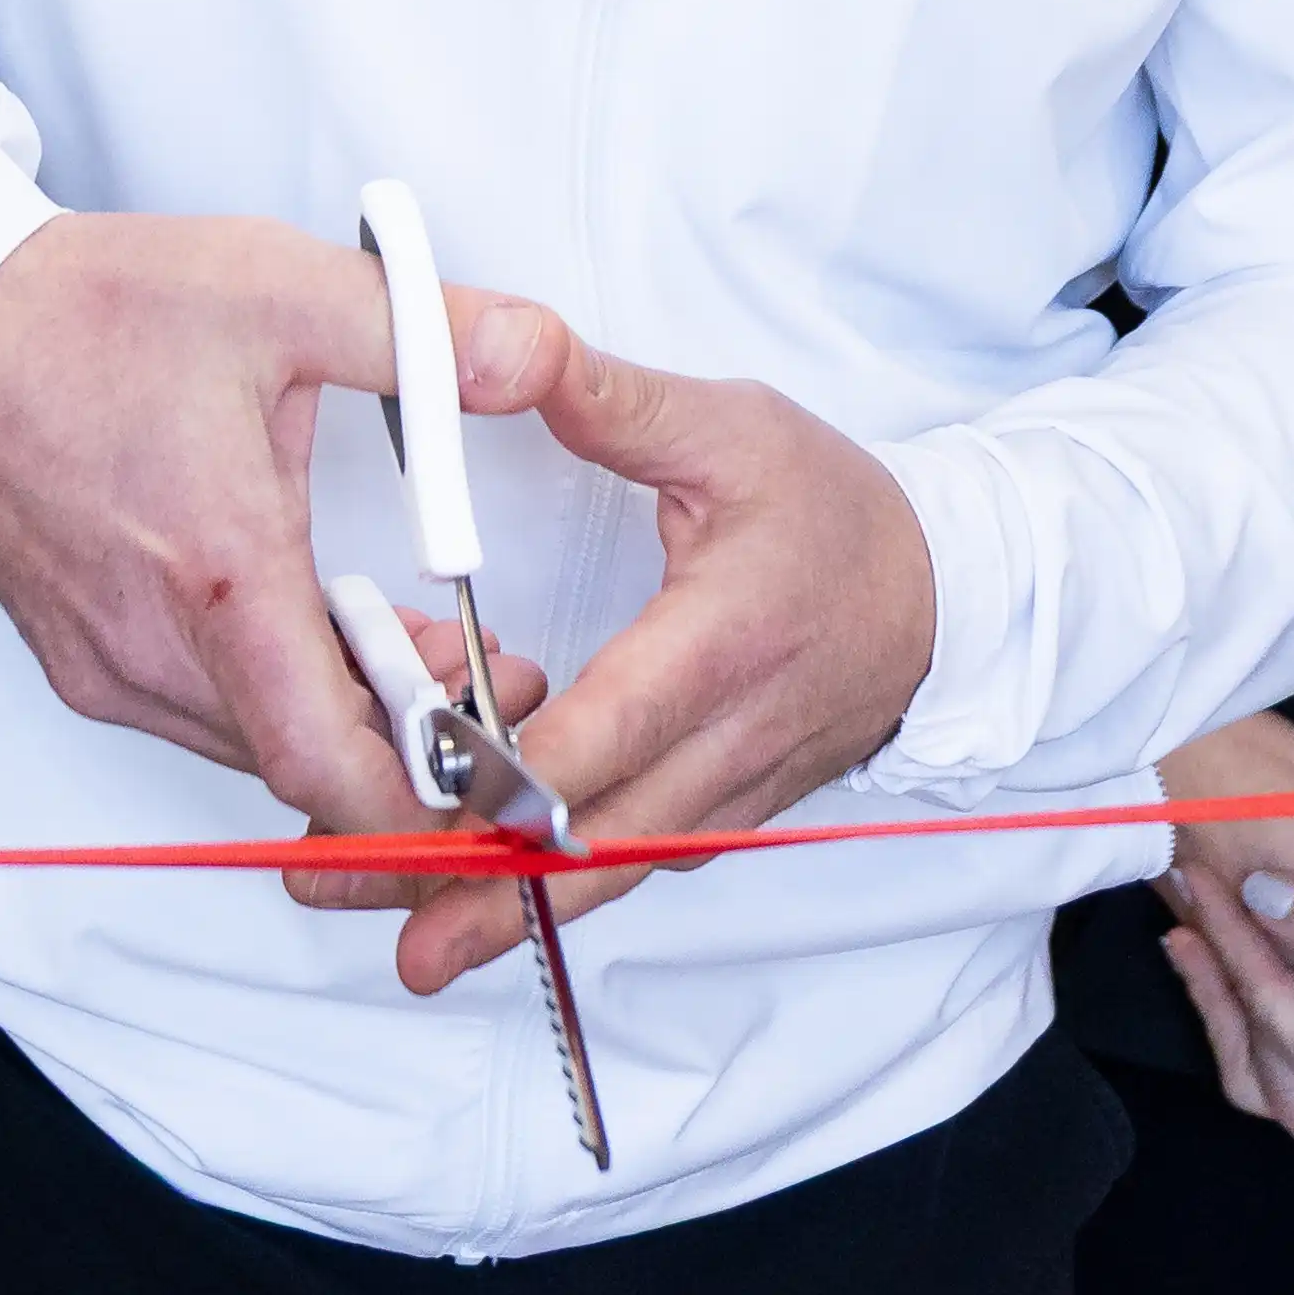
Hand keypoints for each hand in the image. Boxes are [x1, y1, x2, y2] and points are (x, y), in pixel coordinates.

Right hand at [0, 214, 473, 850]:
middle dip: (413, 735)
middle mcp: (153, 650)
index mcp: (218, 574)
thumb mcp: (279, 288)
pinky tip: (312, 618)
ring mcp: (107, 667)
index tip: (501, 764)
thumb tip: (532, 356)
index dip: (427, 796)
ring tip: (414, 635)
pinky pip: (203, 713)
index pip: (329, 767)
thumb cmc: (88, 313)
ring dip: (342, 711)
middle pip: (310, 764)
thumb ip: (422, 330)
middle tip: (490, 669)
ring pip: (256, 742)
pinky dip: (272, 690)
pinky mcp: (81, 662)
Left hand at [396, 310, 939, 998]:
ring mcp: (727, 795)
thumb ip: (608, 399)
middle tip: (347, 887)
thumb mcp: (730, 428)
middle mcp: (726, 742)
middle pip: (591, 838)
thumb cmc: (838, 512)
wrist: (946, 596)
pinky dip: (558, 893)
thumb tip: (500, 348)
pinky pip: (635, 868)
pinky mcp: (722, 817)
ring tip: (406, 947)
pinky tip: (479, 905)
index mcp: (719, 645)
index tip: (412, 793)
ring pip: (610, 875)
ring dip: (505, 911)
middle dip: (470, 877)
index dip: (510, 775)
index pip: (606, 731)